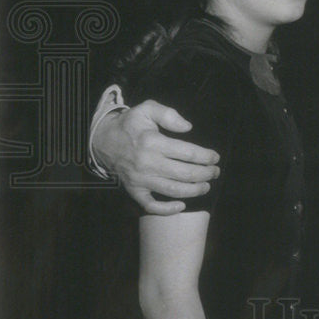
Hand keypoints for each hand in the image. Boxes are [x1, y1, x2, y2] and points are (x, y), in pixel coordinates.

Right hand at [92, 100, 219, 214]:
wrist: (103, 141)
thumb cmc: (130, 124)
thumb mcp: (147, 109)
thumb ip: (168, 114)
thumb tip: (188, 127)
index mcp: (153, 142)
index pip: (187, 153)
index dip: (205, 157)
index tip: (215, 157)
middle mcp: (147, 163)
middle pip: (184, 173)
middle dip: (205, 174)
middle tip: (215, 172)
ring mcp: (140, 179)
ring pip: (173, 190)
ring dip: (194, 190)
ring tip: (206, 186)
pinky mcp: (134, 190)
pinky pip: (151, 205)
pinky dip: (167, 209)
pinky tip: (181, 205)